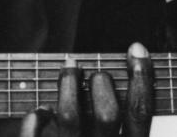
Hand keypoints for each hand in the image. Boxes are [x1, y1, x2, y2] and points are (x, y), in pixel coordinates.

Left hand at [19, 43, 153, 136]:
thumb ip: (124, 133)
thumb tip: (111, 87)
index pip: (140, 114)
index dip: (141, 78)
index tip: (136, 49)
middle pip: (107, 113)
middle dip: (102, 83)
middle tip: (96, 72)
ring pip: (69, 116)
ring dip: (67, 85)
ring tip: (68, 68)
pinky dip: (35, 119)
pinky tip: (38, 110)